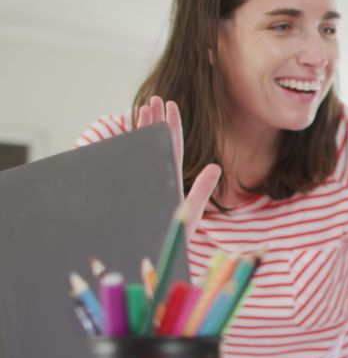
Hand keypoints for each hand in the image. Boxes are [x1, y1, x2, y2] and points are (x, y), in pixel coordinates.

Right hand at [136, 96, 220, 238]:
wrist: (154, 259)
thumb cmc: (172, 239)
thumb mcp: (191, 212)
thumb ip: (202, 189)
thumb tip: (215, 166)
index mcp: (173, 179)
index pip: (172, 146)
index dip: (171, 124)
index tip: (170, 103)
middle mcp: (157, 178)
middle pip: (155, 142)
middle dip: (154, 120)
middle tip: (155, 98)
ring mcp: (142, 184)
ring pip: (141, 150)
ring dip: (141, 128)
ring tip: (143, 107)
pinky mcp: (127, 192)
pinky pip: (125, 166)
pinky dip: (122, 149)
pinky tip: (122, 134)